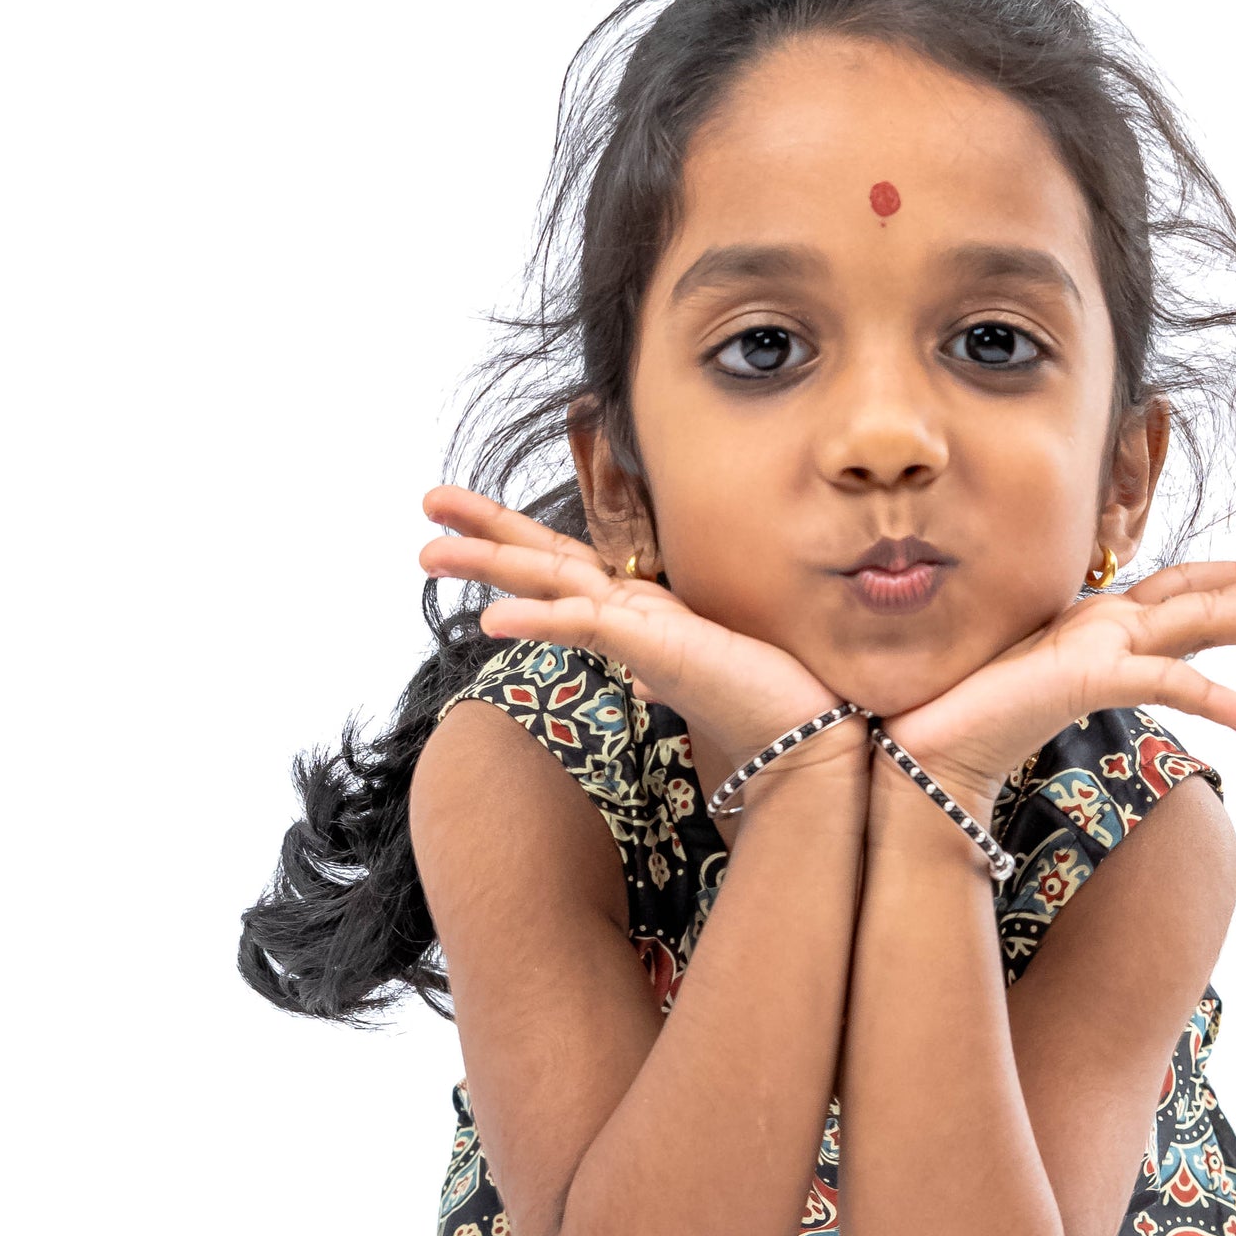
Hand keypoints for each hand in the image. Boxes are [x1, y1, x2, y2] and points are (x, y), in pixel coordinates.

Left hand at [418, 486, 869, 803]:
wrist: (806, 736)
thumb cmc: (760, 708)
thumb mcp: (692, 689)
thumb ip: (660, 678)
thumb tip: (640, 685)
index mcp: (642, 611)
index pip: (565, 568)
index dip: (514, 543)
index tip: (463, 530)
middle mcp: (640, 603)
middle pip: (549, 554)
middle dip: (487, 526)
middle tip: (429, 499)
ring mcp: (648, 618)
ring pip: (555, 578)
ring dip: (491, 561)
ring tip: (430, 550)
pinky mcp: (659, 643)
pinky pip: (584, 627)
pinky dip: (535, 622)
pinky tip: (487, 622)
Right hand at [877, 556, 1235, 811]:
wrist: (922, 753)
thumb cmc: (976, 723)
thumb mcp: (1055, 690)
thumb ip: (1098, 674)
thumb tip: (1136, 677)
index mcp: (1099, 621)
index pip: (1189, 587)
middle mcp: (1102, 620)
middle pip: (1209, 592)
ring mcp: (1092, 642)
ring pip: (1200, 621)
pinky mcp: (1080, 674)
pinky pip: (1160, 679)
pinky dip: (1210, 693)